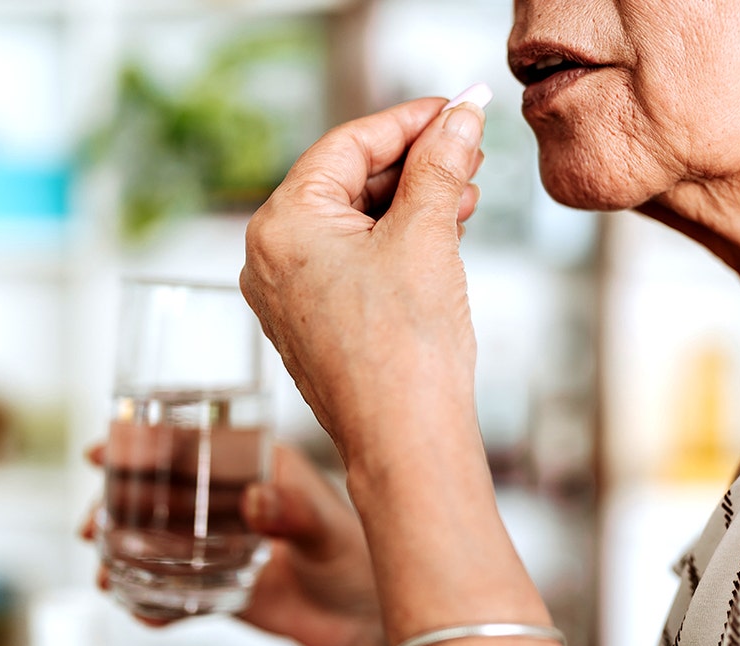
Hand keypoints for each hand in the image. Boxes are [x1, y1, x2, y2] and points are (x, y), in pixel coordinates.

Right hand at [79, 443, 384, 645]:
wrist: (360, 617)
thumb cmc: (356, 557)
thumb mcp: (328, 528)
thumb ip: (295, 513)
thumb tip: (256, 500)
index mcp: (252, 465)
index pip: (189, 443)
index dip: (142, 443)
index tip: (104, 452)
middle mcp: (228, 497)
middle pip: (158, 488)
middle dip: (116, 501)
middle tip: (93, 525)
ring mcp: (217, 541)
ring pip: (155, 535)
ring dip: (123, 549)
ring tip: (104, 572)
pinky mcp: (217, 583)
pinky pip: (173, 590)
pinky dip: (151, 600)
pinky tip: (138, 610)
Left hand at [240, 95, 485, 463]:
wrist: (406, 444)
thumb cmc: (405, 350)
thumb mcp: (426, 236)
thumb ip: (440, 165)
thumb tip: (459, 116)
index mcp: (281, 224)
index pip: (346, 144)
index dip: (409, 120)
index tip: (456, 106)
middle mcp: (270, 256)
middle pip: (347, 181)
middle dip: (414, 163)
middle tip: (469, 147)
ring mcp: (288, 294)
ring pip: (354, 223)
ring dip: (411, 202)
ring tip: (467, 191)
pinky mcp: (313, 323)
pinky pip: (352, 261)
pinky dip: (396, 241)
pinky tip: (442, 230)